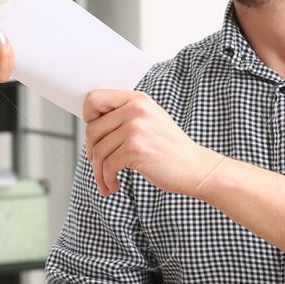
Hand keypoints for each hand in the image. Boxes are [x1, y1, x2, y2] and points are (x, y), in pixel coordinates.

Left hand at [83, 89, 219, 198]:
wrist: (196, 168)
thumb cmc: (170, 149)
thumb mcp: (150, 121)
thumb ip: (124, 116)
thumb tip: (91, 123)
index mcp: (137, 99)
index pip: (94, 99)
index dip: (88, 118)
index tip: (95, 136)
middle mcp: (136, 109)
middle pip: (92, 129)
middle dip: (92, 153)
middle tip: (100, 166)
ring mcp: (136, 128)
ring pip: (98, 151)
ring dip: (99, 172)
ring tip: (107, 181)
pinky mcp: (136, 149)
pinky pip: (107, 166)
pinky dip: (107, 179)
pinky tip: (114, 185)